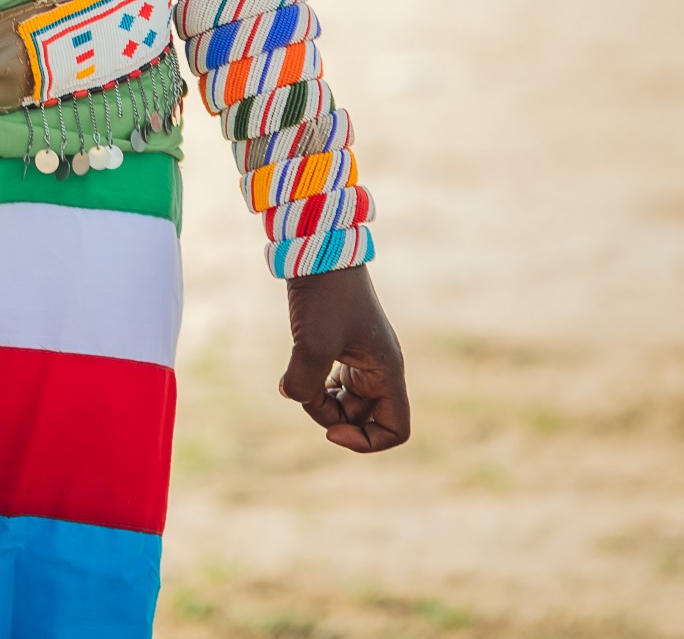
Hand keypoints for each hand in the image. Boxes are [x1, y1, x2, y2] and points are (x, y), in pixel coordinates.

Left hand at [280, 265, 409, 452]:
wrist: (316, 246)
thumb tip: (292, 395)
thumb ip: (304, 384)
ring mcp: (361, 354)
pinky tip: (296, 374)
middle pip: (365, 418)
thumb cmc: (324, 292)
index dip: (367, 442)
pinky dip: (315, 385)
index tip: (331, 429)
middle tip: (303, 394)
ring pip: (346, 401)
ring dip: (320, 402)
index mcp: (387, 369)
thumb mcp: (312, 342)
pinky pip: (334, 381)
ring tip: (298, 380)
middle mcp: (380, 365)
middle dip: (332, 417)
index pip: (396, 428)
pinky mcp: (341, 341)